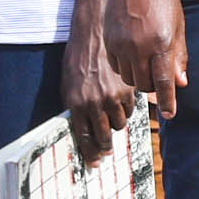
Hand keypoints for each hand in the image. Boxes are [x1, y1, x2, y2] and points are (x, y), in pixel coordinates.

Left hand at [64, 12, 132, 164]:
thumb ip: (75, 106)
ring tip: (112, 117)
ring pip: (119, 124)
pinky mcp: (126, 89)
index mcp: (76, 104)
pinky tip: (120, 101)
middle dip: (105, 147)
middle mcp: (94, 104)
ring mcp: (111, 97)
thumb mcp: (68, 84)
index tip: (93, 163)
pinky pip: (130, 109)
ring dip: (116, 124)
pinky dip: (126, 109)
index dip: (90, 153)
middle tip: (106, 152)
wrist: (94, 34)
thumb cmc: (78, 59)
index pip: (84, 138)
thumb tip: (79, 127)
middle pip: (103, 136)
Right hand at [101, 0, 189, 116]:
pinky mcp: (109, 42)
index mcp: (162, 42)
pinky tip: (132, 54)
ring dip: (139, 77)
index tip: (169, 115)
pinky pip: (117, 67)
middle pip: (145, 84)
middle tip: (158, 79)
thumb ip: (179, 54)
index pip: (165, 81)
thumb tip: (181, 82)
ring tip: (145, 62)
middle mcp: (140, 47)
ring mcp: (122, 45)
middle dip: (153, 87)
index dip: (168, 101)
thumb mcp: (177, 23)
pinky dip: (126, 67)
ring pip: (130, 78)